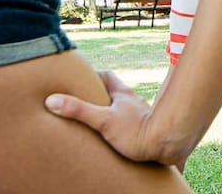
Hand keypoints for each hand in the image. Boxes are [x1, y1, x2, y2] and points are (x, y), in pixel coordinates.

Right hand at [45, 70, 190, 167]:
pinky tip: (117, 139)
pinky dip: (122, 129)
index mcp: (122, 94)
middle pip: (114, 92)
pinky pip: (131, 126)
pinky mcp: (147, 131)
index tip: (77, 79)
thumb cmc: (139, 131)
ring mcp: (140, 115)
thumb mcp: (103, 120)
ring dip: (112, 113)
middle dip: (99, 96)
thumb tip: (52, 100)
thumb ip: (79, 110)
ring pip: (123, 109)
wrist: (169, 145)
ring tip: (97, 124)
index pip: (106, 76)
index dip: (91, 76)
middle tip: (83, 103)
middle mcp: (133, 102)